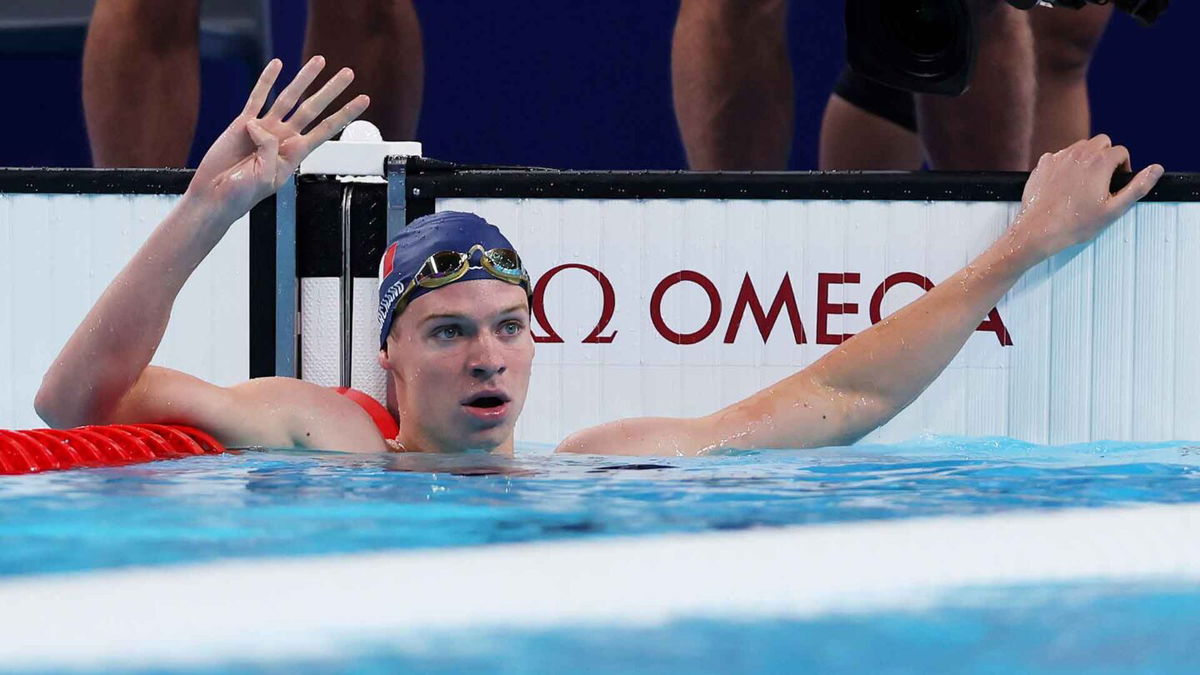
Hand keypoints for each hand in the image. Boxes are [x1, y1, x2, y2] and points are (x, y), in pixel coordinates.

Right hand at [187, 57, 368, 221]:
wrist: (214, 196)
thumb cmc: (241, 194)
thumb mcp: (266, 176)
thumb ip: (271, 149)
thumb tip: (260, 125)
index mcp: (294, 154)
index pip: (326, 129)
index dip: (345, 114)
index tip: (363, 100)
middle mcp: (283, 138)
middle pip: (313, 108)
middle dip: (331, 90)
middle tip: (348, 74)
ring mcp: (264, 129)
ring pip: (289, 97)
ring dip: (304, 79)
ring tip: (319, 61)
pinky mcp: (242, 123)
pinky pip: (258, 97)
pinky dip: (267, 80)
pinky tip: (278, 66)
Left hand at [1012, 134, 1162, 260]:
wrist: (1038, 231)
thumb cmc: (1075, 224)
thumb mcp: (1114, 209)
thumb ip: (1138, 187)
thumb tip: (1155, 169)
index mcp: (1099, 162)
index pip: (1121, 151)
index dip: (1123, 167)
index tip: (1115, 183)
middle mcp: (1078, 154)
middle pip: (1101, 143)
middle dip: (1106, 157)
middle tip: (1102, 180)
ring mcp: (1058, 157)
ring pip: (1079, 147)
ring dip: (1086, 158)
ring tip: (1084, 183)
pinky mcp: (1042, 164)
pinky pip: (1059, 155)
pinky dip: (1066, 164)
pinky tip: (1064, 184)